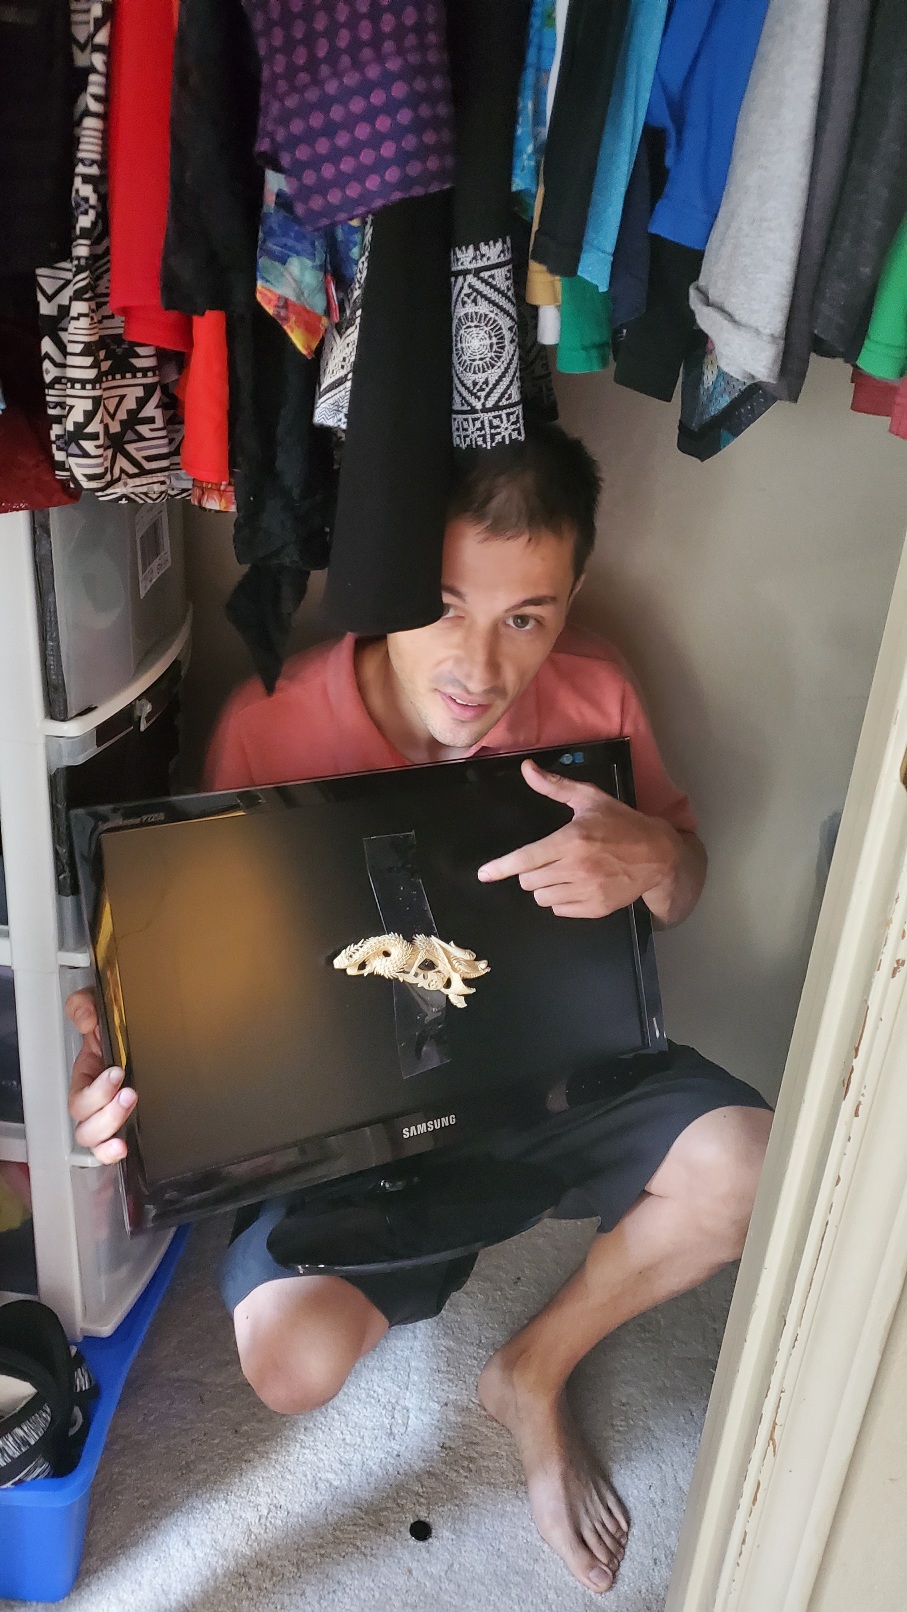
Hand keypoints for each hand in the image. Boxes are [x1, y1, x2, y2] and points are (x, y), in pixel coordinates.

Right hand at [66, 990, 135, 1162]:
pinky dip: (110, 1153)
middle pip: (84, 1122)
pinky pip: (107, 1149)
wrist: (148, 1031)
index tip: (117, 1073)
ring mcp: (107, 1116)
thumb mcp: (98, 1008)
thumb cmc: (118, 1027)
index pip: (80, 1095)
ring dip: (110, 1126)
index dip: (95, 1091)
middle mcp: (93, 1102)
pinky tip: (123, 1147)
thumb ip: (85, 1006)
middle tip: (130, 1093)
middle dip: (106, 1110)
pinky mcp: (125, 1124)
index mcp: (85, 1076)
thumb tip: (87, 1019)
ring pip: (93, 1138)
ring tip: (132, 1105)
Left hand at [476, 758, 682, 919]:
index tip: (484, 875)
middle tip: (550, 859)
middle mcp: (576, 868)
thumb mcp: (590, 799)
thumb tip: (527, 769)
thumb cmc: (622, 824)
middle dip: (531, 871)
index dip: (501, 868)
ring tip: (565, 871)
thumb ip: (555, 786)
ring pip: (542, 897)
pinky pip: (560, 909)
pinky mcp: (595, 908)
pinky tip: (577, 884)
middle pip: (529, 880)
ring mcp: (586, 891)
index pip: (526, 859)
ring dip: (546, 886)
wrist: (658, 855)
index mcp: (571, 840)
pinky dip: (561, 899)